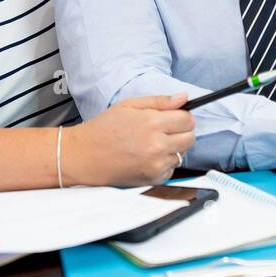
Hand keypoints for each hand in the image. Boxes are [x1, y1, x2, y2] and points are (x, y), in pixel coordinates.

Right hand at [64, 94, 195, 186]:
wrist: (84, 156)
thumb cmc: (103, 130)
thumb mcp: (129, 106)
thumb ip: (160, 101)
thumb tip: (183, 98)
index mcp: (152, 123)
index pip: (188, 120)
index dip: (182, 116)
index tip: (174, 117)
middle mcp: (157, 146)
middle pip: (190, 138)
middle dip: (181, 132)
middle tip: (163, 130)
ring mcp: (156, 165)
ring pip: (182, 154)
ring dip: (173, 148)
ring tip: (150, 144)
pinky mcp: (154, 178)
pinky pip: (171, 168)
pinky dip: (164, 162)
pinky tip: (147, 156)